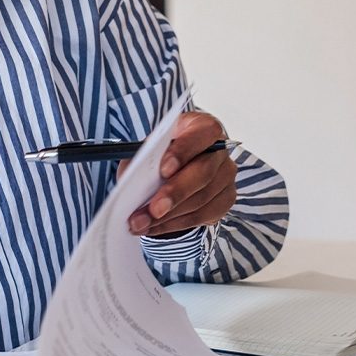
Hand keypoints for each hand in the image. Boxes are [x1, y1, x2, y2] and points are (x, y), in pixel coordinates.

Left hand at [120, 111, 237, 237]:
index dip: (183, 152)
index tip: (163, 169)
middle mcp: (220, 152)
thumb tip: (129, 178)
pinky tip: (154, 227)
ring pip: (201, 200)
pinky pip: (202, 216)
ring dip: (169, 216)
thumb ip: (142, 156)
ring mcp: (226, 178)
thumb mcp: (152, 146)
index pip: (201, 135)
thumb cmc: (166, 152)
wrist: (179, 165)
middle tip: (153, 209)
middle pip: (204, 173)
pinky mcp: (225, 200)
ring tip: (141, 222)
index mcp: (204, 128)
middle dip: (175, 193)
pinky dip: (174, 224)